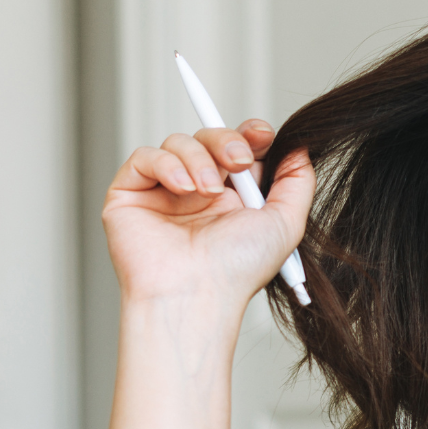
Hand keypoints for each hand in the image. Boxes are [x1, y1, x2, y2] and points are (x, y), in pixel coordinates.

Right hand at [102, 119, 313, 314]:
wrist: (197, 294)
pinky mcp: (129, 195)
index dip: (248, 134)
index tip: (261, 135)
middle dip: (226, 141)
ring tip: (205, 192)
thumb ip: (297, 183)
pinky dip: (166, 164)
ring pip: (178, 142)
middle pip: (209, 138)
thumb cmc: (236, 271)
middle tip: (238, 162)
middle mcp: (196, 193)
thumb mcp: (285, 223)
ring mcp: (162, 194)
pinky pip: (144, 156)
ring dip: (199, 159)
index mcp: (231, 199)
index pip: (237, 148)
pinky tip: (182, 188)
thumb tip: (298, 148)